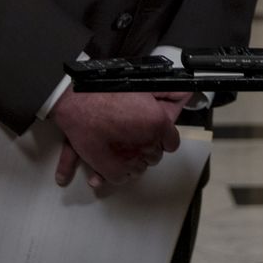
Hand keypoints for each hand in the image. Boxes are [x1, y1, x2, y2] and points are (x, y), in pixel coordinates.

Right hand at [51, 88, 184, 189]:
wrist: (77, 102)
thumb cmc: (106, 91)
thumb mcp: (143, 85)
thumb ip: (168, 92)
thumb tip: (186, 93)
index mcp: (158, 123)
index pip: (172, 142)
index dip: (162, 138)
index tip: (154, 134)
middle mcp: (147, 143)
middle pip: (155, 155)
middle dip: (147, 148)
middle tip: (134, 137)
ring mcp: (131, 158)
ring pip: (140, 167)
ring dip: (134, 160)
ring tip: (122, 148)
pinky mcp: (113, 170)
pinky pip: (124, 177)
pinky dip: (119, 171)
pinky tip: (114, 160)